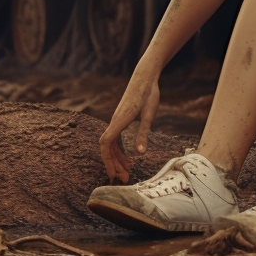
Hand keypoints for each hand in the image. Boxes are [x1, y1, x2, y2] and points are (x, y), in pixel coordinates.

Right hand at [99, 66, 160, 182]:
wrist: (145, 76)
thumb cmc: (148, 93)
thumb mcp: (149, 115)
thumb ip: (143, 133)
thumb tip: (139, 153)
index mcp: (119, 120)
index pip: (106, 144)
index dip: (107, 160)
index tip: (113, 174)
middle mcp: (115, 121)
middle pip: (108, 147)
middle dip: (114, 164)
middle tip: (124, 179)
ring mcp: (117, 120)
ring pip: (112, 143)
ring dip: (118, 158)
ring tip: (128, 171)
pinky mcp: (121, 119)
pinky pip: (116, 138)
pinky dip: (121, 149)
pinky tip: (130, 157)